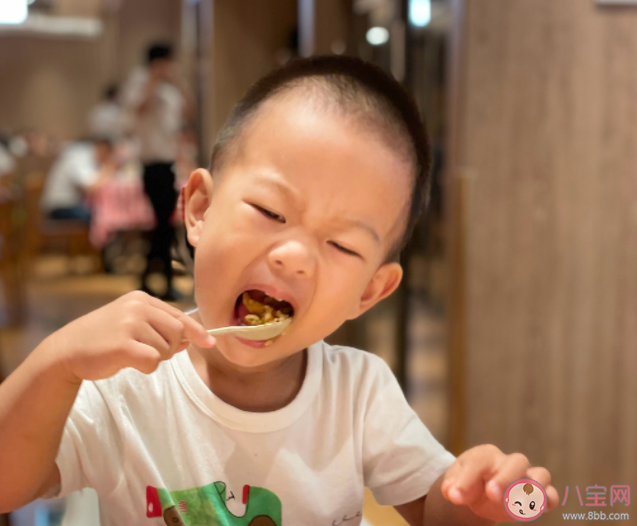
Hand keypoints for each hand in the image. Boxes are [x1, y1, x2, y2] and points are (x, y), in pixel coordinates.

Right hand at [46, 291, 214, 382]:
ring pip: (166, 348)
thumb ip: (159, 328)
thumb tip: (191, 340)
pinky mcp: (123, 344)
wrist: (67, 350)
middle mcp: (137, 306)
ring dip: (156, 358)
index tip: (211, 342)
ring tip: (132, 355)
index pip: (179, 314)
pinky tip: (130, 363)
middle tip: (150, 353)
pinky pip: (153, 360)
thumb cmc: (103, 339)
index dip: (197, 331)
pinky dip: (147, 367)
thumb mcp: (132, 325)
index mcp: (141, 299)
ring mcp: (130, 323)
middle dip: (171, 347)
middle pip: (177, 331)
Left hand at [440, 445, 558, 522]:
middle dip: (506, 478)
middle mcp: (509, 462)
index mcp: (487, 455)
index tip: (455, 496)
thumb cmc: (467, 482)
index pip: (480, 460)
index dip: (468, 478)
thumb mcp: (455, 482)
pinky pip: (551, 494)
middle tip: (491, 494)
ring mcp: (526, 477)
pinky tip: (535, 508)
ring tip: (517, 502)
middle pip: (517, 461)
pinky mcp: (537, 495)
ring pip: (541, 474)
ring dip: (533, 488)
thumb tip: (451, 493)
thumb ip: (453, 486)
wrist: (478, 491)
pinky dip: (548, 499)